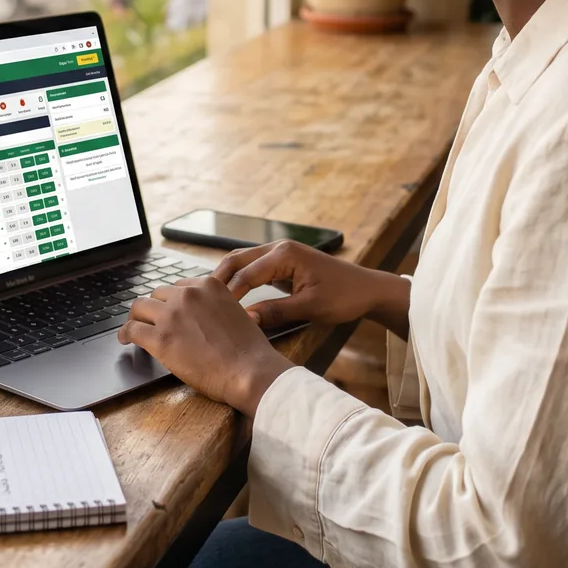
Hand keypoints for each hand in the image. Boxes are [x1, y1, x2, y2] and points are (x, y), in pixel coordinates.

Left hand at [118, 277, 292, 414]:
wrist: (249, 370)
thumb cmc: (247, 350)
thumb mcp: (235, 312)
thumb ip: (213, 307)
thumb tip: (198, 317)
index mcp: (209, 285)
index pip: (179, 286)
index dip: (171, 300)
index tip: (167, 310)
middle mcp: (188, 294)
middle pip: (157, 294)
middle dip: (153, 307)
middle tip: (149, 319)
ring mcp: (172, 315)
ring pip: (140, 306)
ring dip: (136, 317)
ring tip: (133, 327)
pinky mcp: (160, 337)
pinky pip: (132, 329)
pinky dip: (125, 333)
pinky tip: (125, 339)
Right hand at [213, 240, 409, 336]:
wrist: (368, 289)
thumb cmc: (345, 297)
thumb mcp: (310, 308)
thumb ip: (276, 312)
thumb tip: (246, 320)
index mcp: (285, 254)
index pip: (245, 274)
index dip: (227, 294)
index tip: (212, 313)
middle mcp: (279, 247)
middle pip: (237, 260)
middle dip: (218, 279)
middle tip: (200, 301)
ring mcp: (281, 252)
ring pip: (243, 261)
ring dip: (227, 277)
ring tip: (209, 299)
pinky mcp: (284, 262)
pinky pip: (255, 266)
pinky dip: (240, 278)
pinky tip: (230, 295)